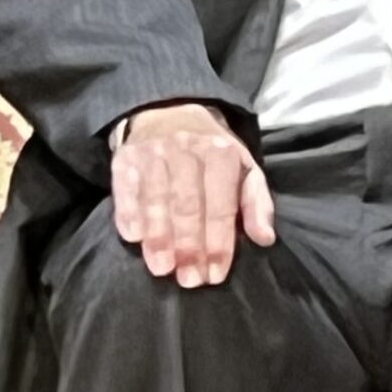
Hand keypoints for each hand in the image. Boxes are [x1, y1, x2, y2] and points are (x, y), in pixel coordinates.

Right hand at [112, 102, 272, 288]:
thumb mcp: (244, 168)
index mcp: (222, 154)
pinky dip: (128, 214)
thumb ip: (256, 203)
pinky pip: (125, 190)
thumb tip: (265, 239)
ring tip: (162, 268)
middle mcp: (187, 151)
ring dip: (159, 237)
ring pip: (156, 200)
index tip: (216, 274)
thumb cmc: (212, 152)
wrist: (170, 112)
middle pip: (187, 205)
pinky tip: (133, 239)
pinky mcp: (125, 159)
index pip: (221, 205)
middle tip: (189, 280)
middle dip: (189, 246)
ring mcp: (154, 154)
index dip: (219, 242)